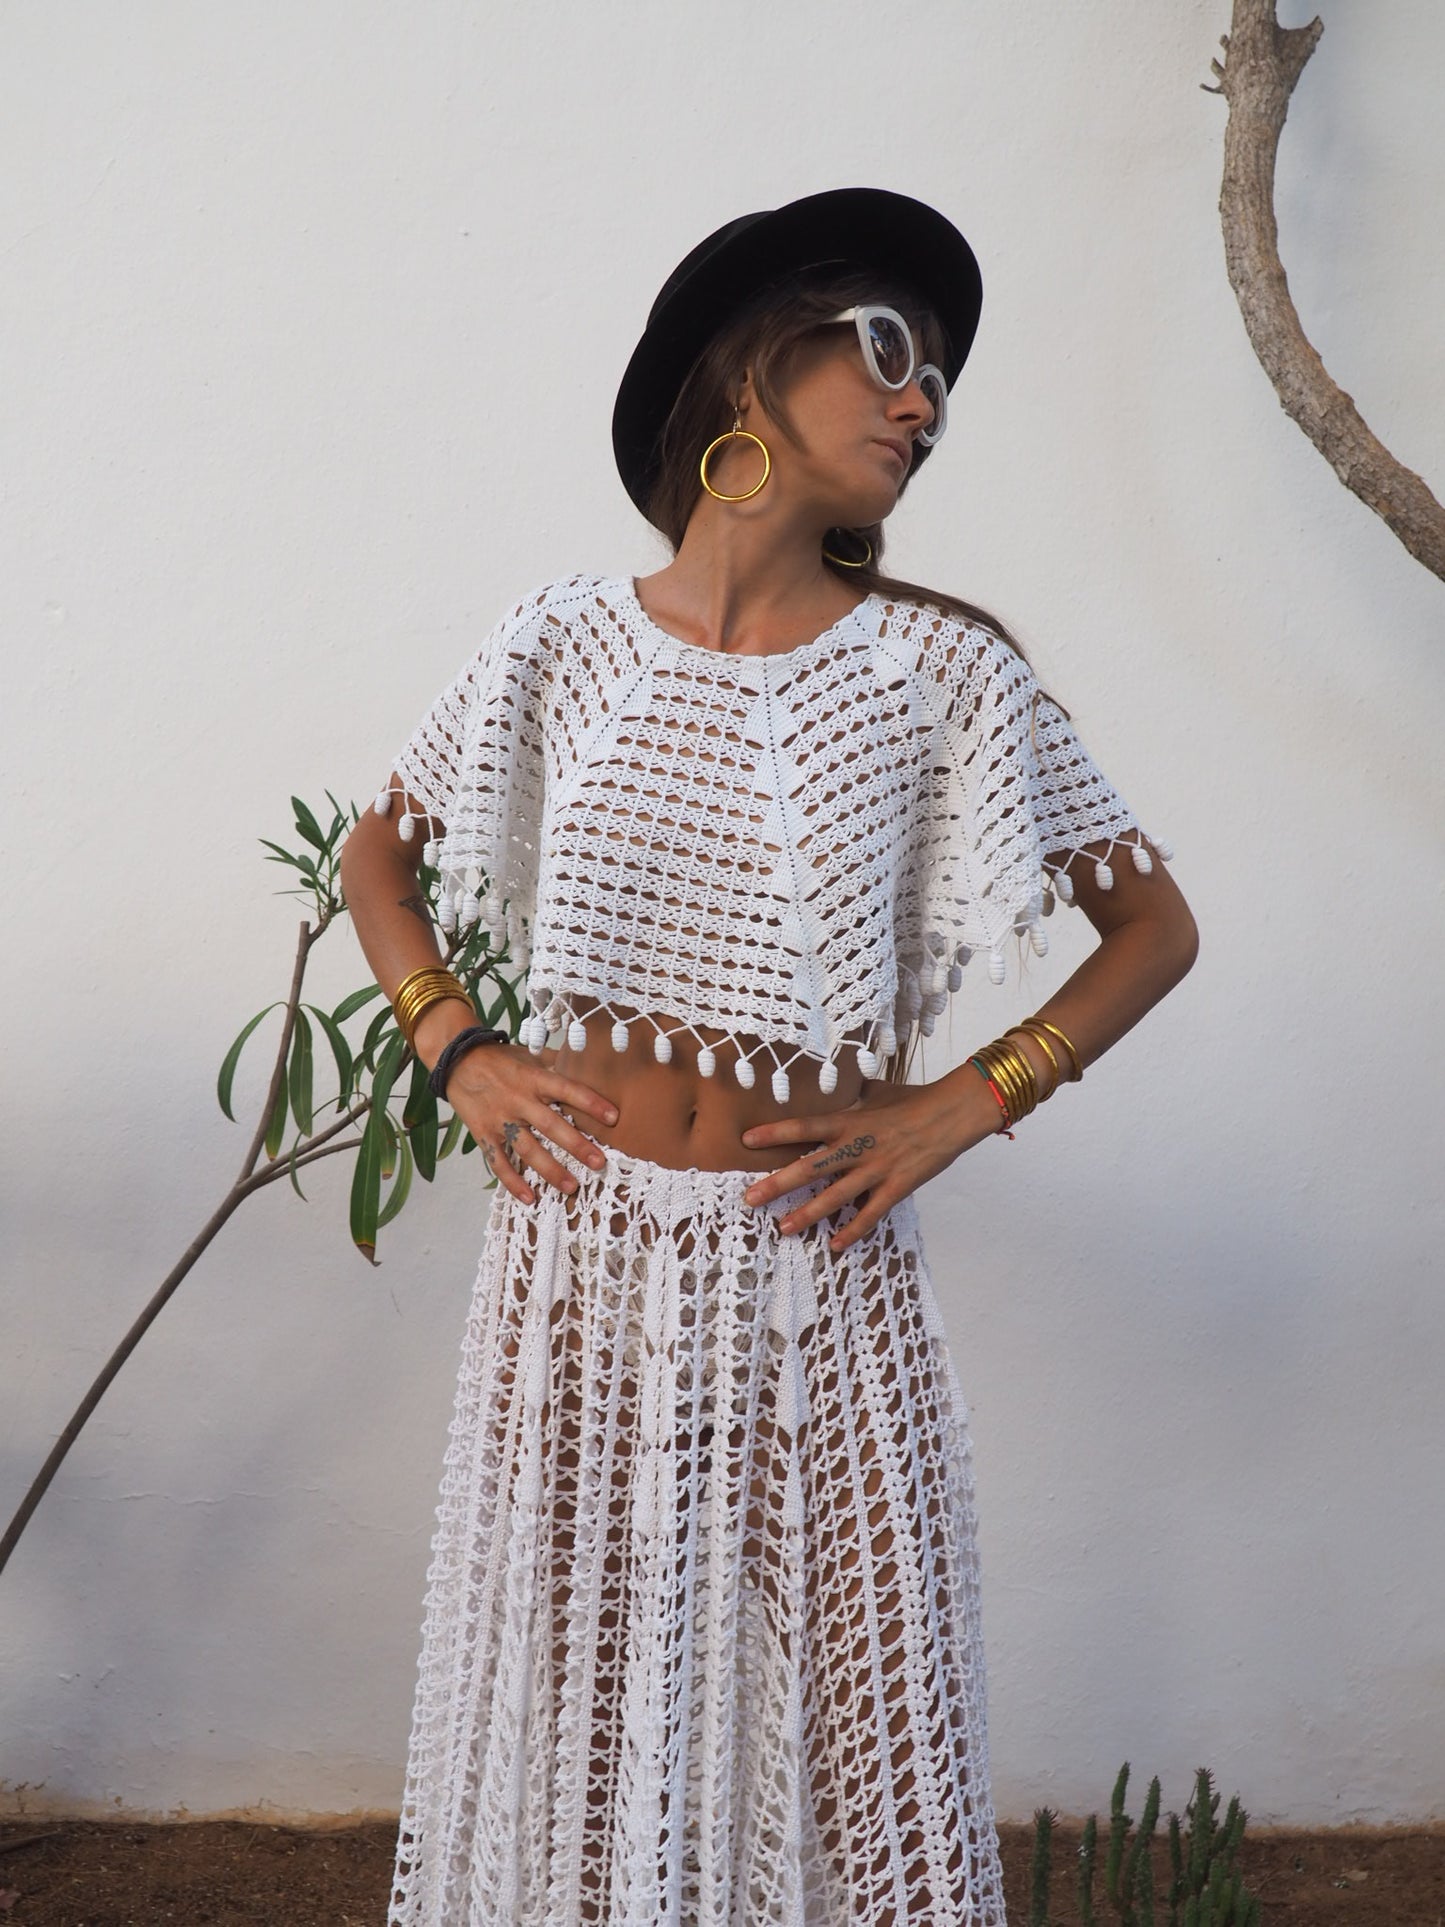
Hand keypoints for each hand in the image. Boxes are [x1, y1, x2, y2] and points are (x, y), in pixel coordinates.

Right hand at [442, 1042, 617, 1204]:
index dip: (591, 1103)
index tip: (614, 1117)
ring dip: (550, 1170)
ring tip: (571, 1186)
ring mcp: (500, 1119)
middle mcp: (519, 1100)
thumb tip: (587, 1063)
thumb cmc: (499, 1059)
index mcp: (533, 1078)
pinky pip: (499, 1162)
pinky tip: (530, 1198)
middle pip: (551, 1125)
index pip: (567, 1089)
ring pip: (528, 1149)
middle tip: (599, 1163)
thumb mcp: (530, 1056)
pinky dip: (513, 1182)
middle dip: (577, 1145)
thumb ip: (556, 1064)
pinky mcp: (483, 1134)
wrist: (456, 1060)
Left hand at [739, 1072, 1002, 1253]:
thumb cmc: (916, 1099)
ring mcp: (876, 1169)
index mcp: (849, 1120)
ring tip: (783, 1227)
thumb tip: (848, 1086)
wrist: (953, 1113)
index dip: (775, 1133)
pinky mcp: (896, 1187)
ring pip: (834, 1197)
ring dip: (807, 1214)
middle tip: (749, 1198)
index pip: (804, 1126)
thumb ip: (857, 1094)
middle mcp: (857, 1147)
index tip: (747, 1139)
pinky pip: (870, 1214)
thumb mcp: (880, 1091)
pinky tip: (835, 1245)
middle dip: (777, 1183)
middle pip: (810, 1168)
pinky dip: (853, 1231)